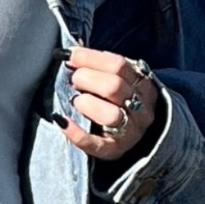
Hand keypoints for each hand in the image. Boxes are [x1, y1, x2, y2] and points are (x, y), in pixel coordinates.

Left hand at [64, 49, 160, 165]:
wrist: (140, 137)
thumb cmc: (120, 102)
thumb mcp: (122, 81)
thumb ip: (102, 67)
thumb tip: (70, 53)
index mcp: (143, 85)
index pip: (118, 65)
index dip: (90, 57)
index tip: (69, 55)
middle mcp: (141, 108)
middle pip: (114, 87)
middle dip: (87, 78)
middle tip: (74, 80)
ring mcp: (131, 131)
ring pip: (112, 115)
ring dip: (87, 103)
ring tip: (76, 101)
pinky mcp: (115, 151)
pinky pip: (95, 145)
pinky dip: (75, 133)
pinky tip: (61, 120)